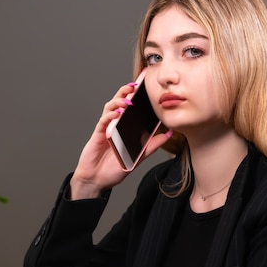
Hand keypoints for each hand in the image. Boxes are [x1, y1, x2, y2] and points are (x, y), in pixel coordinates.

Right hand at [69, 82, 171, 199]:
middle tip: (135, 85)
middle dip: (126, 92)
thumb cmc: (114, 169)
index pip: (131, 108)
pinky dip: (110, 116)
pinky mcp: (98, 135)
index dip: (137, 97)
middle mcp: (115, 125)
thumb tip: (168, 134)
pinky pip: (103, 121)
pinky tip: (116, 113)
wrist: (98, 180)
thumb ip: (152, 145)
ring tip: (128, 99)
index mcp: (124, 128)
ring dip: (118, 101)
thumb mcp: (138, 157)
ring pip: (110, 108)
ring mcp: (105, 129)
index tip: (147, 88)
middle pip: (119, 103)